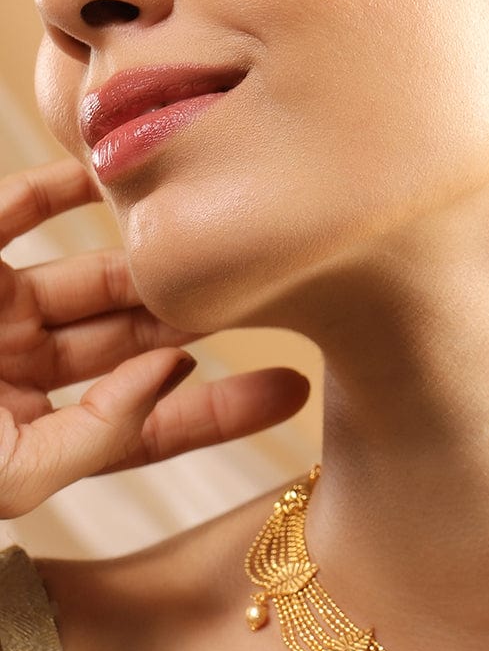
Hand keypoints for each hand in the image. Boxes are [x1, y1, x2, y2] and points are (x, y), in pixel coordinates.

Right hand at [0, 156, 310, 517]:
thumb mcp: (9, 474)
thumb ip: (98, 436)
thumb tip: (174, 371)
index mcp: (31, 434)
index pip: (147, 424)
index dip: (220, 410)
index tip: (298, 388)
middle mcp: (19, 371)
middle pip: (129, 340)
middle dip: (199, 317)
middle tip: (276, 291)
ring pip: (88, 277)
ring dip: (152, 260)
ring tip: (227, 237)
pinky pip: (15, 208)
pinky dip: (63, 186)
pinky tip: (130, 176)